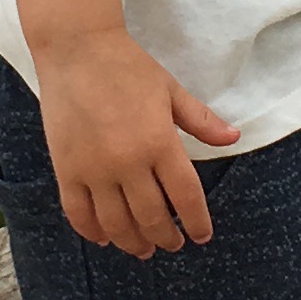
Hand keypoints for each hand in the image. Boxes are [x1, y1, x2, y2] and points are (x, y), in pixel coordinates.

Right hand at [37, 29, 239, 251]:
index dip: (197, 222)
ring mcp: (94, 169)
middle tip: (173, 244)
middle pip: (152, 218)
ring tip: (143, 250)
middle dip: (166, 237)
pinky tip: (104, 238)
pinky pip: (79, 213)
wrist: (77, 50)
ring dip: (132, 243)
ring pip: (116, 224)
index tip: (201, 236)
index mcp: (160, 143)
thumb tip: (234, 138)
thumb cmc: (128, 67)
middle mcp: (128, 163)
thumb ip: (202, 121)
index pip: (186, 197)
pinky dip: (92, 232)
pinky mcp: (66, 169)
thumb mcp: (171, 90)